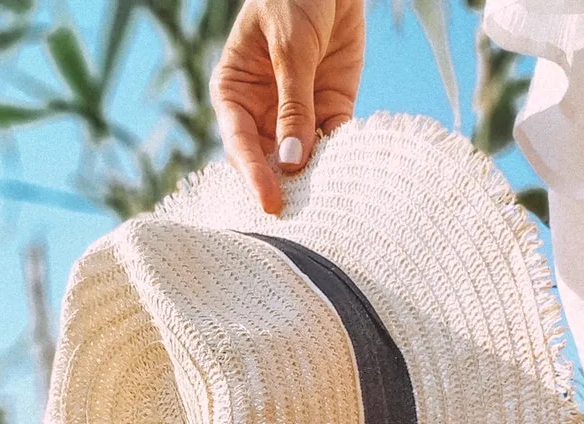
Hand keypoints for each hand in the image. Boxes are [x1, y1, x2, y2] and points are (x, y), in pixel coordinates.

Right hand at [211, 0, 365, 213]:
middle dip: (285, 186)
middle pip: (269, 160)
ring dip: (315, 178)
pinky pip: (335, 142)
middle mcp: (262, 110)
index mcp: (235, 92)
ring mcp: (298, 112)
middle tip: (300, 215)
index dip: (254, 175)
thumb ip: (294, 105)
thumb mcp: (290, 48)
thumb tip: (292, 162)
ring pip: (303, 158)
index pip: (240, 143)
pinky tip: (348, 175)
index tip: (271, 202)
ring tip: (326, 203)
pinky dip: (341, 159)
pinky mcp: (331, 108)